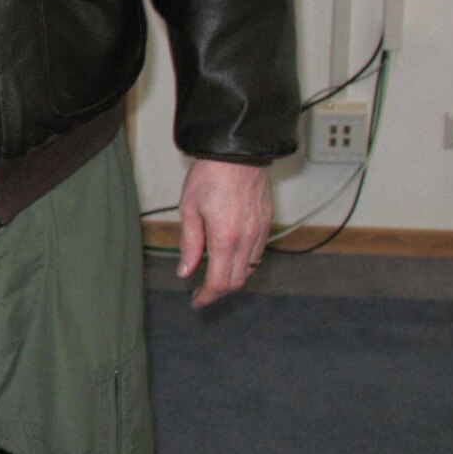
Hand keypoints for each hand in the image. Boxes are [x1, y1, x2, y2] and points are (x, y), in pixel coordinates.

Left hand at [176, 158, 272, 306]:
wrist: (238, 152)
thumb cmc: (210, 176)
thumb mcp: (189, 209)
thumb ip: (190, 243)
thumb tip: (185, 271)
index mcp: (225, 239)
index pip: (219, 282)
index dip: (207, 296)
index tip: (196, 301)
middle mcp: (247, 240)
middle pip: (237, 281)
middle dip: (219, 291)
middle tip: (202, 290)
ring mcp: (260, 232)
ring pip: (249, 269)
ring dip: (233, 277)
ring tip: (214, 273)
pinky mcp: (267, 223)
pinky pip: (257, 253)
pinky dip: (244, 262)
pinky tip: (230, 255)